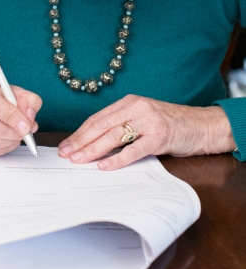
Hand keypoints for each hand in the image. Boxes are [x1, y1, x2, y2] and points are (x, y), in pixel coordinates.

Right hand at [0, 80, 41, 155]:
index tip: (26, 126)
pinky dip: (3, 147)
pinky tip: (5, 138)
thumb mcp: (17, 92)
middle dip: (14, 133)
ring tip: (15, 133)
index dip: (11, 117)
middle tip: (26, 132)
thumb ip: (29, 101)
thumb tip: (29, 118)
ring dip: (10, 141)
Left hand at [57, 94, 235, 170]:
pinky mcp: (160, 136)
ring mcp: (148, 121)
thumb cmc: (171, 124)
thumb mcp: (143, 117)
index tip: (66, 145)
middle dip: (81, 141)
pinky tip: (104, 166)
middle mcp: (137, 107)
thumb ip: (123, 125)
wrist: (203, 125)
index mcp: (129, 102)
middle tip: (66, 154)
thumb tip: (94, 143)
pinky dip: (117, 159)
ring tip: (78, 160)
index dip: (80, 132)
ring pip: (113, 136)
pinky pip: (134, 149)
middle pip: (101, 126)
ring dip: (93, 149)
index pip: (98, 118)